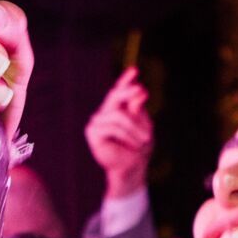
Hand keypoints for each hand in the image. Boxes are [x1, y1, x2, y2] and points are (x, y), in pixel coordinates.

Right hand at [85, 66, 152, 199]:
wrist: (132, 167)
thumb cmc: (138, 146)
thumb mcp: (142, 124)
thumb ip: (137, 108)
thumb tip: (140, 90)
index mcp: (116, 109)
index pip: (119, 91)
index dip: (125, 80)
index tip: (135, 70)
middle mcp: (104, 113)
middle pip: (115, 96)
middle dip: (128, 92)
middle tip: (142, 91)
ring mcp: (97, 122)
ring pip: (119, 115)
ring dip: (136, 128)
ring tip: (145, 139)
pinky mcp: (92, 133)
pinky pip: (113, 127)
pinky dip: (127, 135)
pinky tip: (133, 145)